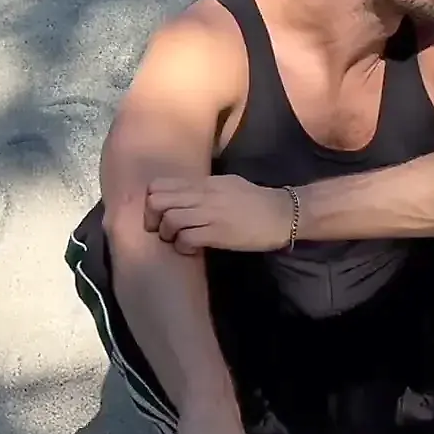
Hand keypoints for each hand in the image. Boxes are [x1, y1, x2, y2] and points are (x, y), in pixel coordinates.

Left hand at [144, 175, 293, 254]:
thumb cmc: (256, 201)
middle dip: (152, 218)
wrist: (282, 214)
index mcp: (204, 183)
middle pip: (157, 201)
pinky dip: (182, 246)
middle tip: (160, 230)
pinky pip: (186, 238)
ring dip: (167, 234)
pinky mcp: (218, 233)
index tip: (157, 214)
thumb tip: (183, 194)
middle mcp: (203, 195)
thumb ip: (203, 188)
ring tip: (176, 241)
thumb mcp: (227, 185)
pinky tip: (190, 249)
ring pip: (169, 219)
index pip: (160, 184)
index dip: (151, 201)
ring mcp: (210, 213)